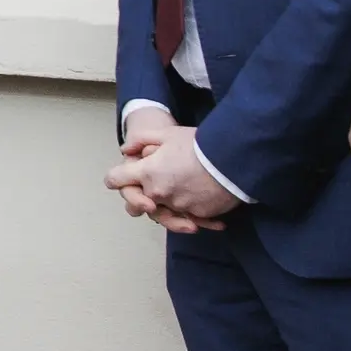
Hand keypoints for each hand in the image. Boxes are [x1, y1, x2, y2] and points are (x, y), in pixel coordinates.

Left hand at [104, 112, 230, 232]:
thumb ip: (141, 140)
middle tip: (166, 178)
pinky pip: (189, 216)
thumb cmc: (199, 144)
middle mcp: (158, 193)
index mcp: (147, 173)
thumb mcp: (167, 134)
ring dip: (172, 202)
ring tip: (188, 188)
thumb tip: (125, 150)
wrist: (234, 158)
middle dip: (148, 190)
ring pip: (166, 209)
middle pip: (142, 198)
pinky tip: (203, 198)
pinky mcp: (197, 214)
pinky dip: (193, 211)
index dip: (117, 177)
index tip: (122, 176)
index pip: (116, 179)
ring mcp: (178, 206)